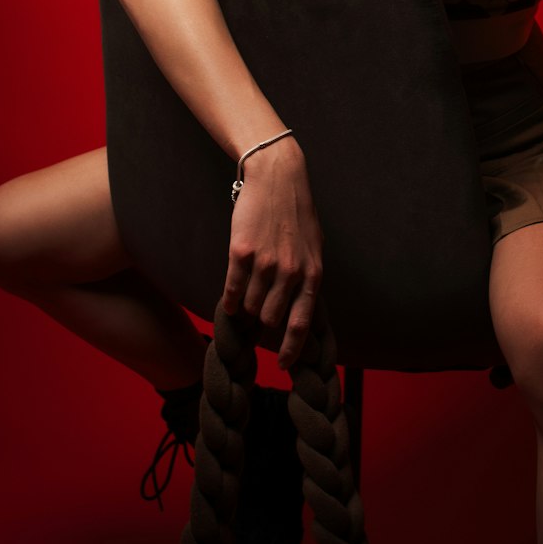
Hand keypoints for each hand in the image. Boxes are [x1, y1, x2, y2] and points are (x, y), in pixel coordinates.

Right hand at [220, 136, 323, 369]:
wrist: (277, 178)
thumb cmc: (297, 213)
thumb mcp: (314, 247)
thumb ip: (307, 279)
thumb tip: (301, 311)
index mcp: (313, 274)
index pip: (302, 324)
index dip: (290, 349)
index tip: (282, 365)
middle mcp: (290, 273)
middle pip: (269, 319)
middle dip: (261, 323)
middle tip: (255, 320)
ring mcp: (266, 264)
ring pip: (248, 307)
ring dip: (244, 309)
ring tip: (243, 302)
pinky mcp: (241, 253)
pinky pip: (231, 291)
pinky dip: (228, 301)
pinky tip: (228, 301)